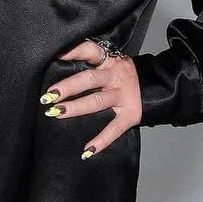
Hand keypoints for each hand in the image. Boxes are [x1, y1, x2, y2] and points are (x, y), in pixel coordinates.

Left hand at [41, 38, 142, 157]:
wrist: (154, 86)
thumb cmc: (121, 76)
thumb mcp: (109, 63)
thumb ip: (89, 63)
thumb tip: (57, 64)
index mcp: (109, 61)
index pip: (91, 51)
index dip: (74, 51)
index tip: (56, 56)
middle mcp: (116, 76)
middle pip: (90, 79)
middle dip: (68, 87)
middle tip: (48, 96)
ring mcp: (123, 96)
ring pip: (97, 101)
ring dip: (76, 108)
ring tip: (57, 113)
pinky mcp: (130, 115)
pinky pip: (114, 129)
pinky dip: (101, 141)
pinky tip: (87, 150)